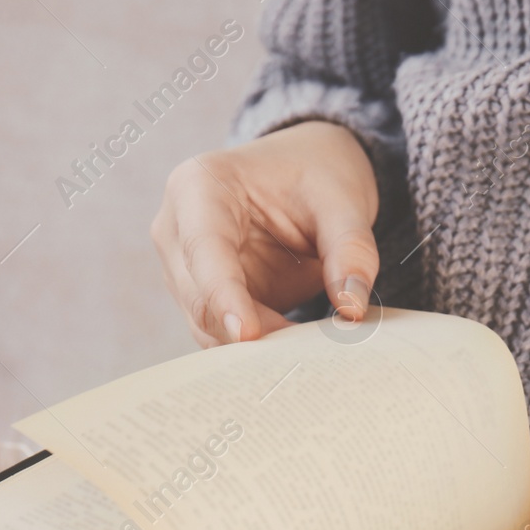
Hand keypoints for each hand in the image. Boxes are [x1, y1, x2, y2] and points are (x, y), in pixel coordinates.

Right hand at [151, 121, 379, 346]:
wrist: (308, 174)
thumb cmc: (317, 175)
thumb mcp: (344, 202)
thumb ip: (351, 250)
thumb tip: (352, 308)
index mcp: (199, 187)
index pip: (203, 249)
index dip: (223, 295)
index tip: (248, 335)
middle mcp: (177, 229)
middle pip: (199, 297)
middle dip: (247, 332)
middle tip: (304, 355)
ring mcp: (185, 268)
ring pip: (207, 325)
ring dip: (253, 348)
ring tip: (307, 352)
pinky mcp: (204, 297)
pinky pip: (222, 335)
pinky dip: (257, 349)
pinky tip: (295, 352)